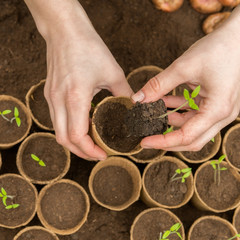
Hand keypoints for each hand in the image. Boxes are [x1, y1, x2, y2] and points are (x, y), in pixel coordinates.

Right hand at [25, 0, 132, 159]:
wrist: (65, 31)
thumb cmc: (88, 47)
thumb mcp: (113, 72)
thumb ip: (124, 94)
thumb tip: (133, 108)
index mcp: (75, 96)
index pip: (77, 136)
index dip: (90, 150)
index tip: (103, 154)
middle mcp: (59, 100)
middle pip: (64, 139)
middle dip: (81, 152)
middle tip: (97, 153)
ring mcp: (51, 98)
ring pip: (58, 131)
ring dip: (74, 142)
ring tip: (91, 143)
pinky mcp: (49, 94)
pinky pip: (57, 120)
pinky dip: (69, 129)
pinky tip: (82, 126)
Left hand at [132, 7, 239, 151]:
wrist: (238, 36)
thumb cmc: (218, 49)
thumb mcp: (183, 67)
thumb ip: (159, 85)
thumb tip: (138, 99)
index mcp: (217, 110)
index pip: (187, 137)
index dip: (163, 141)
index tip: (144, 142)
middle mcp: (221, 115)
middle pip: (192, 139)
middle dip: (167, 138)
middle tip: (147, 135)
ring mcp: (219, 110)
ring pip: (191, 126)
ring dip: (170, 120)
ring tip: (152, 110)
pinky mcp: (214, 103)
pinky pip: (193, 113)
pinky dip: (177, 109)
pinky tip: (163, 101)